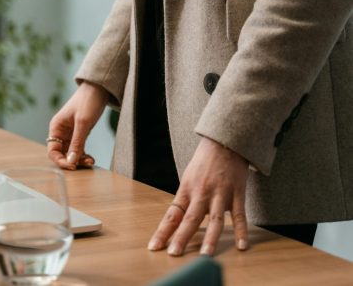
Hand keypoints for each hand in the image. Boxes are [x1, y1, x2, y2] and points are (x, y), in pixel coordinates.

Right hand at [47, 81, 108, 169]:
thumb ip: (77, 143)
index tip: (72, 166)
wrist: (99, 88)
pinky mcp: (80, 133)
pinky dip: (83, 154)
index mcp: (56, 127)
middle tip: (85, 164)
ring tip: (90, 161)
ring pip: (71, 152)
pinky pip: (78, 148)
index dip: (60, 160)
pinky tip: (90, 158)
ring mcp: (70, 133)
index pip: (52, 150)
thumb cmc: (88, 101)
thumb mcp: (83, 122)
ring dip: (79, 159)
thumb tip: (71, 162)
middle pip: (61, 153)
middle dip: (71, 161)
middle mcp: (60, 131)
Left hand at [148, 137, 248, 256]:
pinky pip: (239, 215)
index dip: (163, 231)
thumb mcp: (189, 178)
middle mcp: (202, 192)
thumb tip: (178, 222)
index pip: (173, 214)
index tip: (154, 247)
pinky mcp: (237, 193)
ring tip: (205, 255)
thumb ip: (186, 199)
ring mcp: (220, 193)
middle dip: (181, 237)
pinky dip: (241, 231)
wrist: (224, 141)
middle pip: (191, 218)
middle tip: (174, 254)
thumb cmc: (204, 161)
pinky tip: (241, 246)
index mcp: (187, 189)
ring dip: (211, 238)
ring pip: (215, 219)